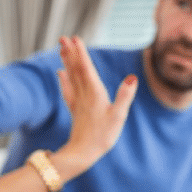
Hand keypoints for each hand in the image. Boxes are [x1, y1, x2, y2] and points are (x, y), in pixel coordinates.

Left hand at [52, 36, 136, 178]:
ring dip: (66, 61)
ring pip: (70, 77)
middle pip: (76, 69)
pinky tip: (60, 72)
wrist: (82, 153)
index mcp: (95, 93)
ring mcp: (77, 101)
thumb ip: (125, 96)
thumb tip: (132, 77)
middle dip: (71, 53)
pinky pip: (67, 90)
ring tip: (61, 48)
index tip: (75, 38)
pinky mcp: (74, 109)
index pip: (86, 68)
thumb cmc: (103, 136)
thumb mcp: (118, 116)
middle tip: (63, 37)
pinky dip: (63, 79)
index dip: (81, 53)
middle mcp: (84, 94)